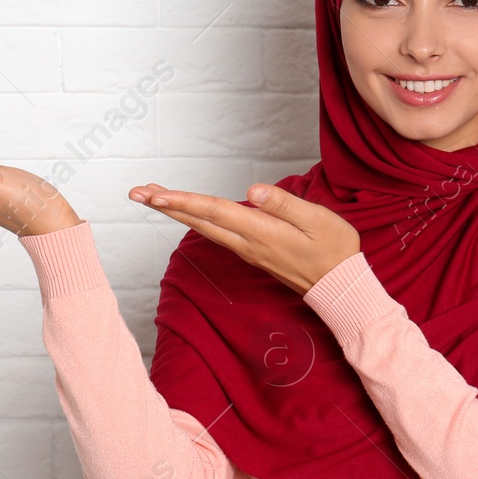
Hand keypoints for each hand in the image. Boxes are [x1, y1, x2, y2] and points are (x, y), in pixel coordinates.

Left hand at [129, 182, 360, 294]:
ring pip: (203, 227)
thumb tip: (253, 190)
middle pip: (198, 220)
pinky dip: (194, 219)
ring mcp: (247, 249)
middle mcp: (247, 242)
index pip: (214, 211)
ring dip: (176, 211)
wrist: (340, 287)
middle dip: (166, 205)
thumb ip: (285, 205)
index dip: (183, 201)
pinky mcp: (251, 251)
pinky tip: (185, 212)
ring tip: (153, 196)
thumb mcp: (318, 221)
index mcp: (261, 232)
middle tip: (137, 191)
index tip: (155, 194)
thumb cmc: (335, 250)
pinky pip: (215, 232)